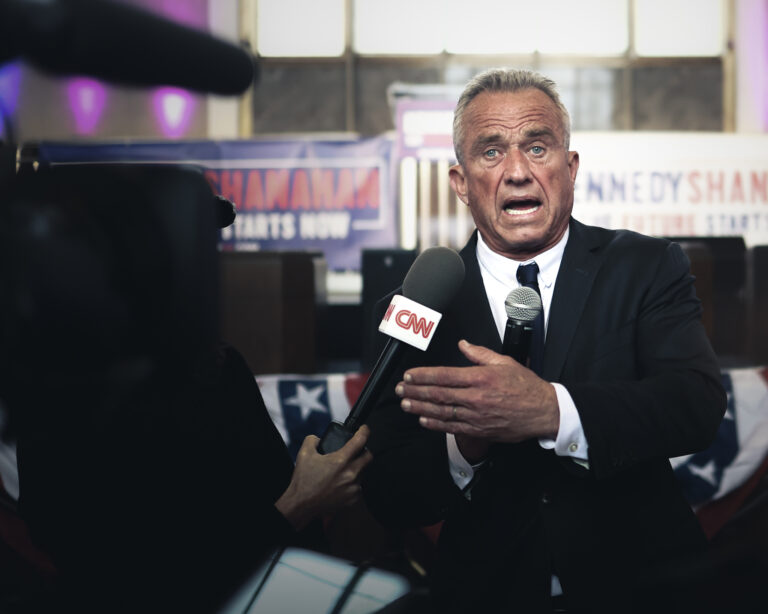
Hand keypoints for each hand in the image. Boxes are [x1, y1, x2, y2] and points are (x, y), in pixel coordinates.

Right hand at [275, 425, 372, 529]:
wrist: (302, 504)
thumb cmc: (304, 481)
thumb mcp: (304, 454)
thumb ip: (312, 440)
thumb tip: (320, 439)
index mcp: (341, 460)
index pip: (360, 441)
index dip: (364, 431)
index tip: (364, 429)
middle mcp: (351, 474)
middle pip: (369, 456)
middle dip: (363, 451)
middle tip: (355, 451)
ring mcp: (354, 487)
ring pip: (364, 472)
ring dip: (357, 468)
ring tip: (343, 470)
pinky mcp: (353, 499)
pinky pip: (359, 486)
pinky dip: (352, 483)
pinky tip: (340, 484)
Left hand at [397, 340, 558, 448]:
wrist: (543, 412)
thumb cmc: (526, 387)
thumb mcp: (504, 363)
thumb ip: (480, 354)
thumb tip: (463, 344)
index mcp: (481, 378)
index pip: (445, 375)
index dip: (424, 375)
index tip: (410, 374)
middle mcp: (476, 397)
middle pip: (438, 394)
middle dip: (416, 391)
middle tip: (401, 389)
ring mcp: (476, 416)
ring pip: (442, 412)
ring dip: (421, 408)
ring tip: (406, 404)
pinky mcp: (479, 430)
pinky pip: (453, 428)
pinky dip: (436, 424)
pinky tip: (424, 420)